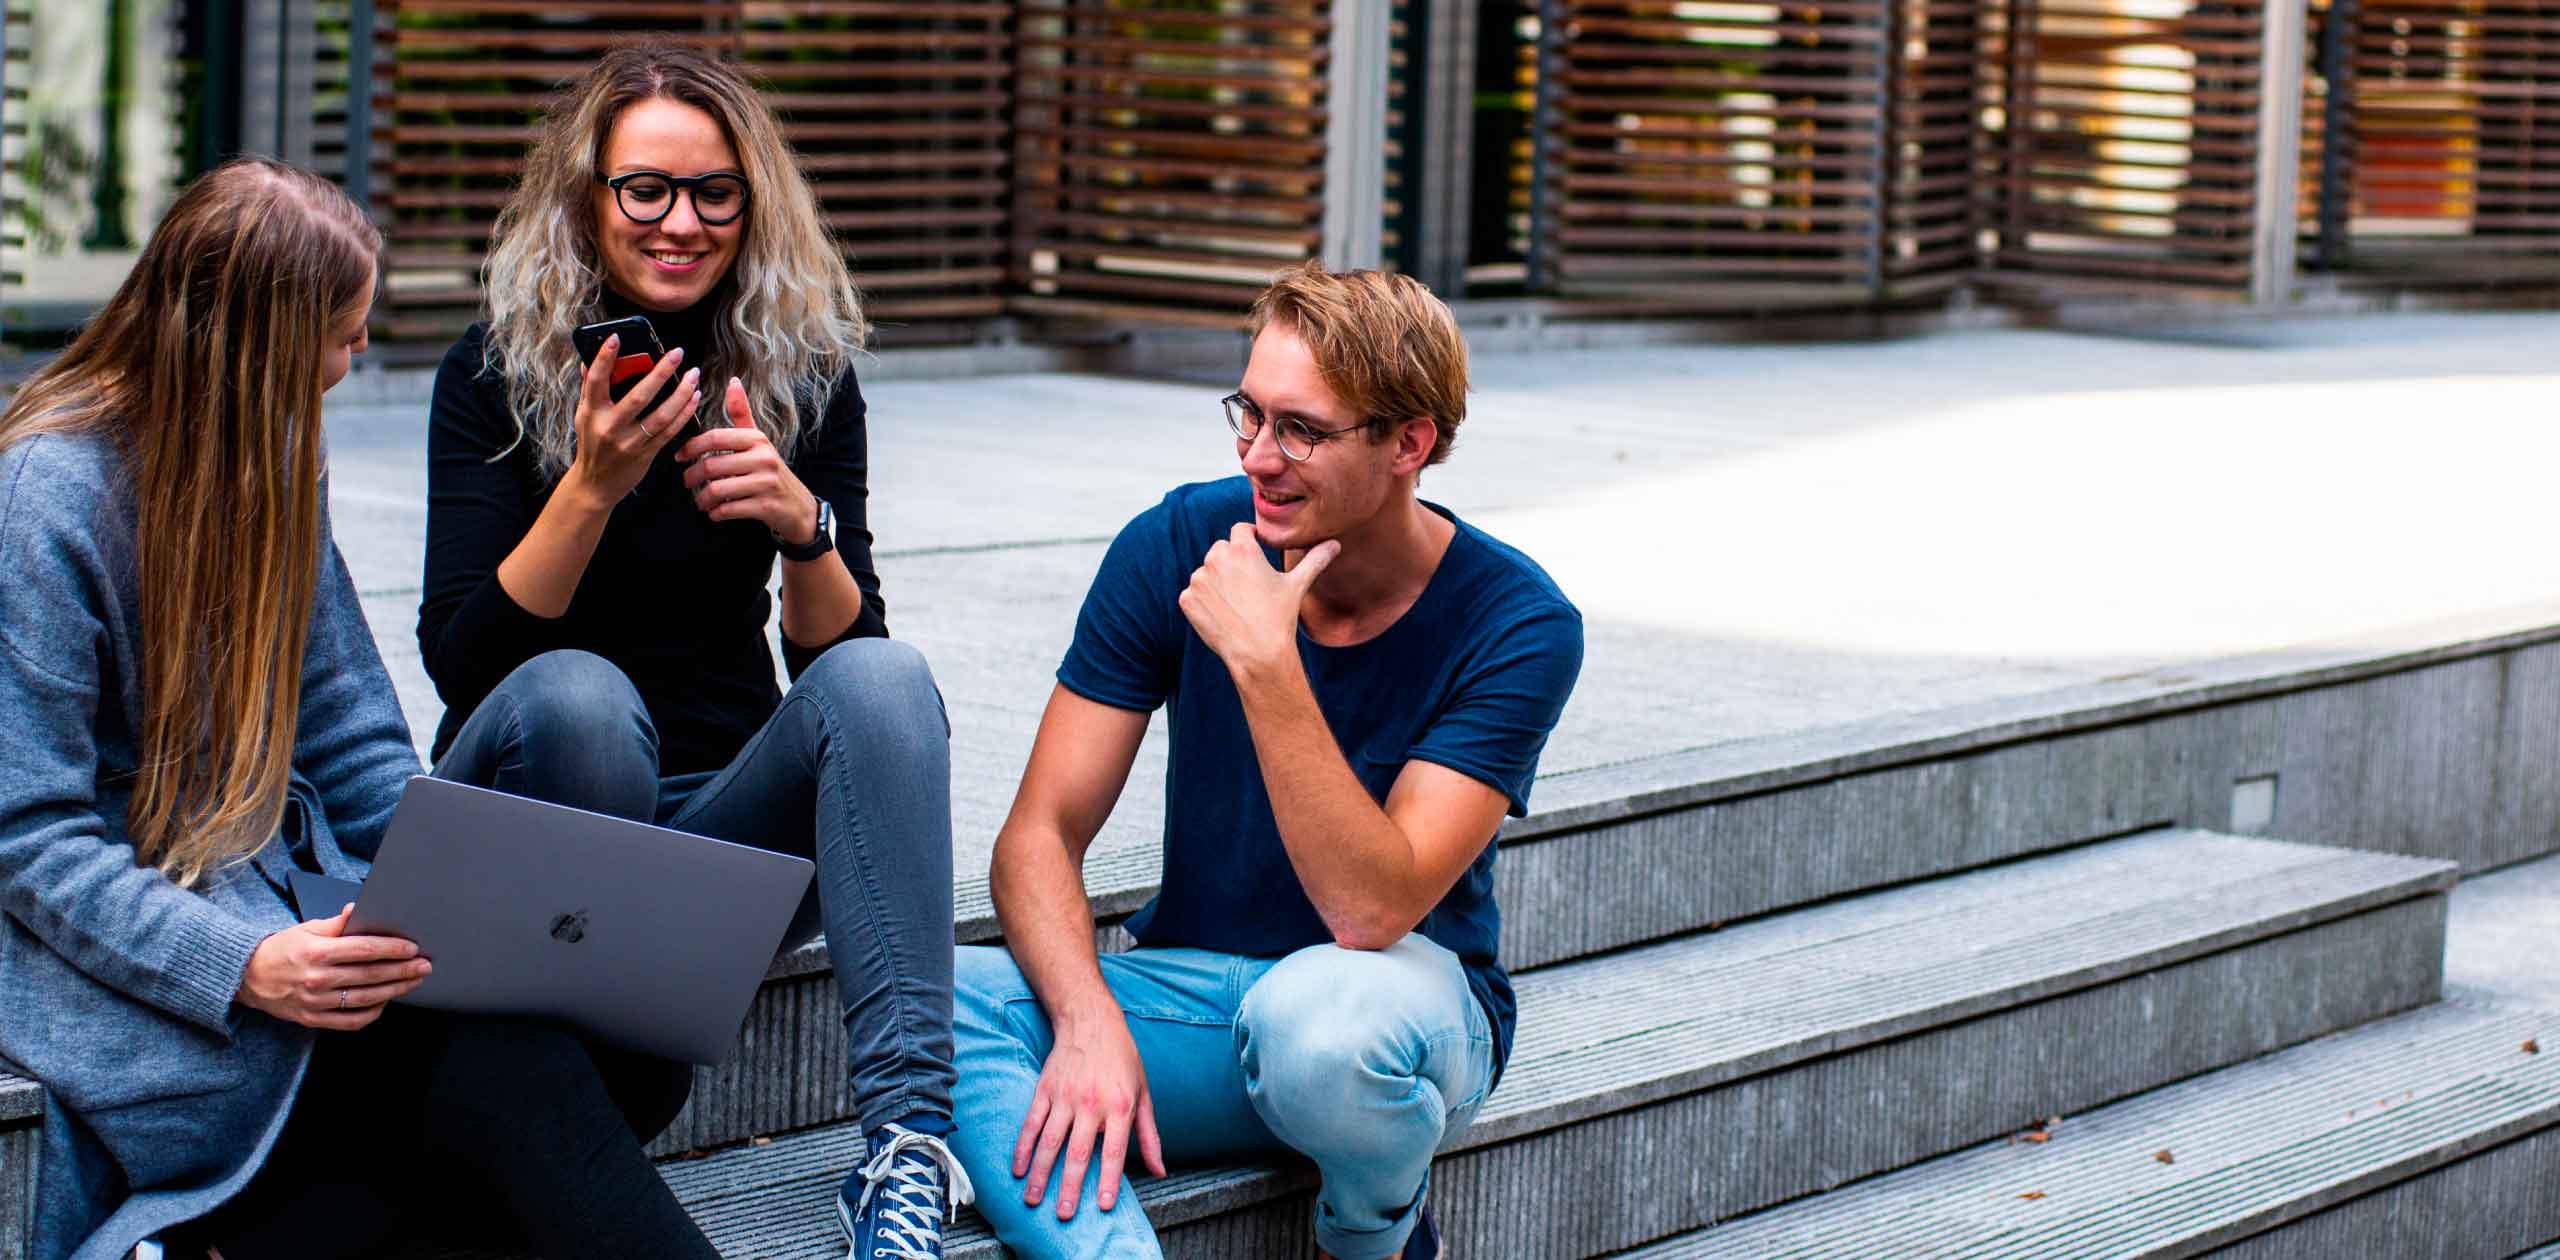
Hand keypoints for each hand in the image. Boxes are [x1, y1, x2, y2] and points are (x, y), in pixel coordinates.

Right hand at [235, 905, 430, 1030]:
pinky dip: (373, 1012)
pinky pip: (351, 1021)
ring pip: (366, 999)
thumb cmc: (281, 949)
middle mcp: (318, 979)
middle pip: (371, 975)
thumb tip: (359, 909)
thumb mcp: (306, 928)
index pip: (364, 950)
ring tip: (413, 981)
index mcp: (317, 952)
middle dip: (403, 970)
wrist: (247, 976)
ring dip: (395, 990)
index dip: (392, 949)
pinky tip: (386, 1001)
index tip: (412, 947)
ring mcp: (316, 1002)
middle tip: (424, 965)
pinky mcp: (313, 1019)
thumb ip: (337, 923)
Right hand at [566, 336, 701, 503]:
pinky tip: (694, 398)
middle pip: (639, 396)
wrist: (595, 485)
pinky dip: (684, 413)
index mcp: (592, 413)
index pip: (597, 380)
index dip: (605, 358)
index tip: (616, 337)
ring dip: (681, 393)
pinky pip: (670, 431)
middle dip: (661, 372)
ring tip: (693, 375)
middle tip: (677, 353)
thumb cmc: (591, 444)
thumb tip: (587, 360)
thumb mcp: (583, 416)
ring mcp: (629, 442)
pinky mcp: (646, 454)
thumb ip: (588, 388)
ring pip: (661, 415)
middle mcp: (610, 427)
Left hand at [677, 377, 817, 541]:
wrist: (799, 507)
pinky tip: (715, 512)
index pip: (715, 437)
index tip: (680, 457)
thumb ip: (742, 414)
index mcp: (757, 439)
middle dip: (692, 477)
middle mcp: (764, 458)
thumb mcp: (758, 441)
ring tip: (700, 501)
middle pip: (712, 465)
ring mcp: (766, 483)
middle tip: (687, 482)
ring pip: (718, 489)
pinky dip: (716, 513)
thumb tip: (733, 381)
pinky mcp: (766, 506)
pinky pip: (729, 509)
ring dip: (702, 499)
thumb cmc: (771, 471)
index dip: (691, 447)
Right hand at [1012, 1017, 1165, 1218]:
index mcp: (1119, 1106)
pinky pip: (1031, 1124)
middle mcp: (1091, 1103)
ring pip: (1050, 1142)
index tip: (1104, 1205)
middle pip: (1079, 1152)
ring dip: (1041, 1173)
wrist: (1091, 1020)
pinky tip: (1018, 1168)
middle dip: (1071, 1186)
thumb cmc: (1123, 1058)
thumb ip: (1149, 1135)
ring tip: (1034, 1199)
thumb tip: (1159, 1170)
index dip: (1110, 1180)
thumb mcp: (1144, 1093)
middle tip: (1065, 1213)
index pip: (1114, 1151)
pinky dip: (1023, 1148)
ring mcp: (1065, 1097)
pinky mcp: (1045, 1090)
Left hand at [1177, 523, 1338, 678]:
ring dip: (1217, 582)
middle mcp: (1216, 559)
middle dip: (1232, 563)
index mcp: (1242, 549)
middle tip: (1248, 586)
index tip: (1255, 553)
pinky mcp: (1187, 599)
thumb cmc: (1280, 618)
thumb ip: (1315, 560)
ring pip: (1206, 572)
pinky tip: (1223, 615)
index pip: (1240, 529)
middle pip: (1221, 550)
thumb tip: (1335, 544)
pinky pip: (1194, 594)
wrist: (1257, 654)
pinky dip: (1204, 602)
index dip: (1249, 540)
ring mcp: (1199, 580)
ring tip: (1237, 604)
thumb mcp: (1297, 585)